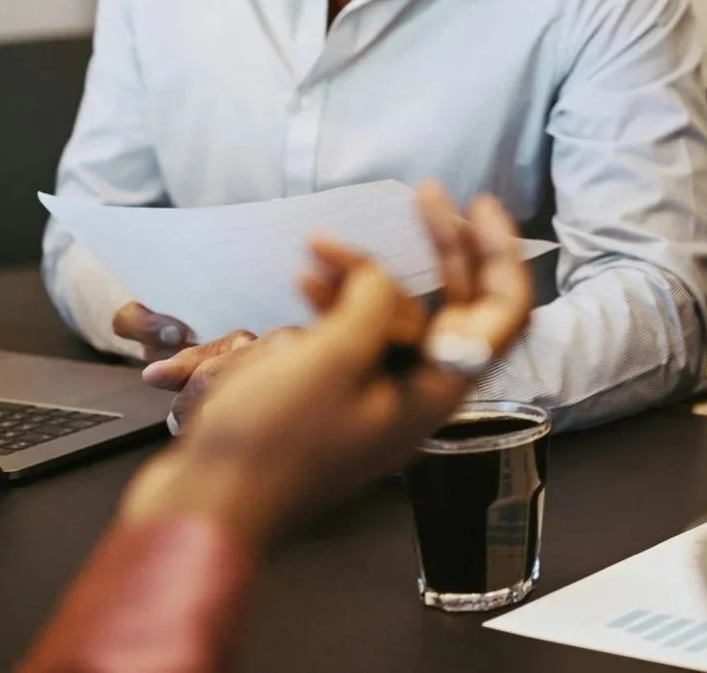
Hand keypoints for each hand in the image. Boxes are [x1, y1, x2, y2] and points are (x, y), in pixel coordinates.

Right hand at [114, 183, 532, 551]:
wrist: (203, 511)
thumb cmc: (269, 445)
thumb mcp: (333, 358)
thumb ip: (376, 305)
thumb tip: (382, 279)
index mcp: (437, 391)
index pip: (503, 314)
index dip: (501, 255)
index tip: (481, 205)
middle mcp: (418, 393)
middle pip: (456, 305)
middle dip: (442, 245)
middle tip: (425, 195)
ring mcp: (377, 397)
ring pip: (397, 317)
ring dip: (367, 274)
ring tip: (320, 244)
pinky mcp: (336, 399)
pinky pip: (355, 338)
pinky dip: (337, 303)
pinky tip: (307, 279)